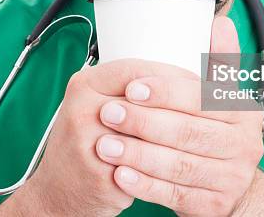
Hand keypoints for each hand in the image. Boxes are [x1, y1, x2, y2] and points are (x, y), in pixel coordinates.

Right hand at [15, 47, 202, 215]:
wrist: (56, 192)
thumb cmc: (83, 145)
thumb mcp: (96, 105)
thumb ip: (127, 91)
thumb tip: (181, 79)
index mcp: (84, 85)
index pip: (138, 70)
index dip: (171, 76)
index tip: (196, 82)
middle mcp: (83, 109)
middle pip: (147, 101)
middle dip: (183, 105)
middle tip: (207, 111)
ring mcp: (90, 143)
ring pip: (151, 133)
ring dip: (180, 135)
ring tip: (199, 136)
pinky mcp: (102, 174)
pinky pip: (146, 164)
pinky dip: (167, 163)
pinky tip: (182, 160)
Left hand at [95, 17, 263, 215]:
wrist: (228, 183)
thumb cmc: (216, 131)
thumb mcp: (222, 97)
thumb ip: (219, 62)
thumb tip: (219, 24)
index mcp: (242, 112)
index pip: (202, 98)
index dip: (166, 92)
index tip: (131, 87)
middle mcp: (244, 145)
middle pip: (188, 132)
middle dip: (143, 123)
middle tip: (108, 114)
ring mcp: (231, 178)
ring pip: (179, 166)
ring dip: (138, 155)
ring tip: (105, 145)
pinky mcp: (214, 206)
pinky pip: (175, 195)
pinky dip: (146, 186)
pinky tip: (121, 175)